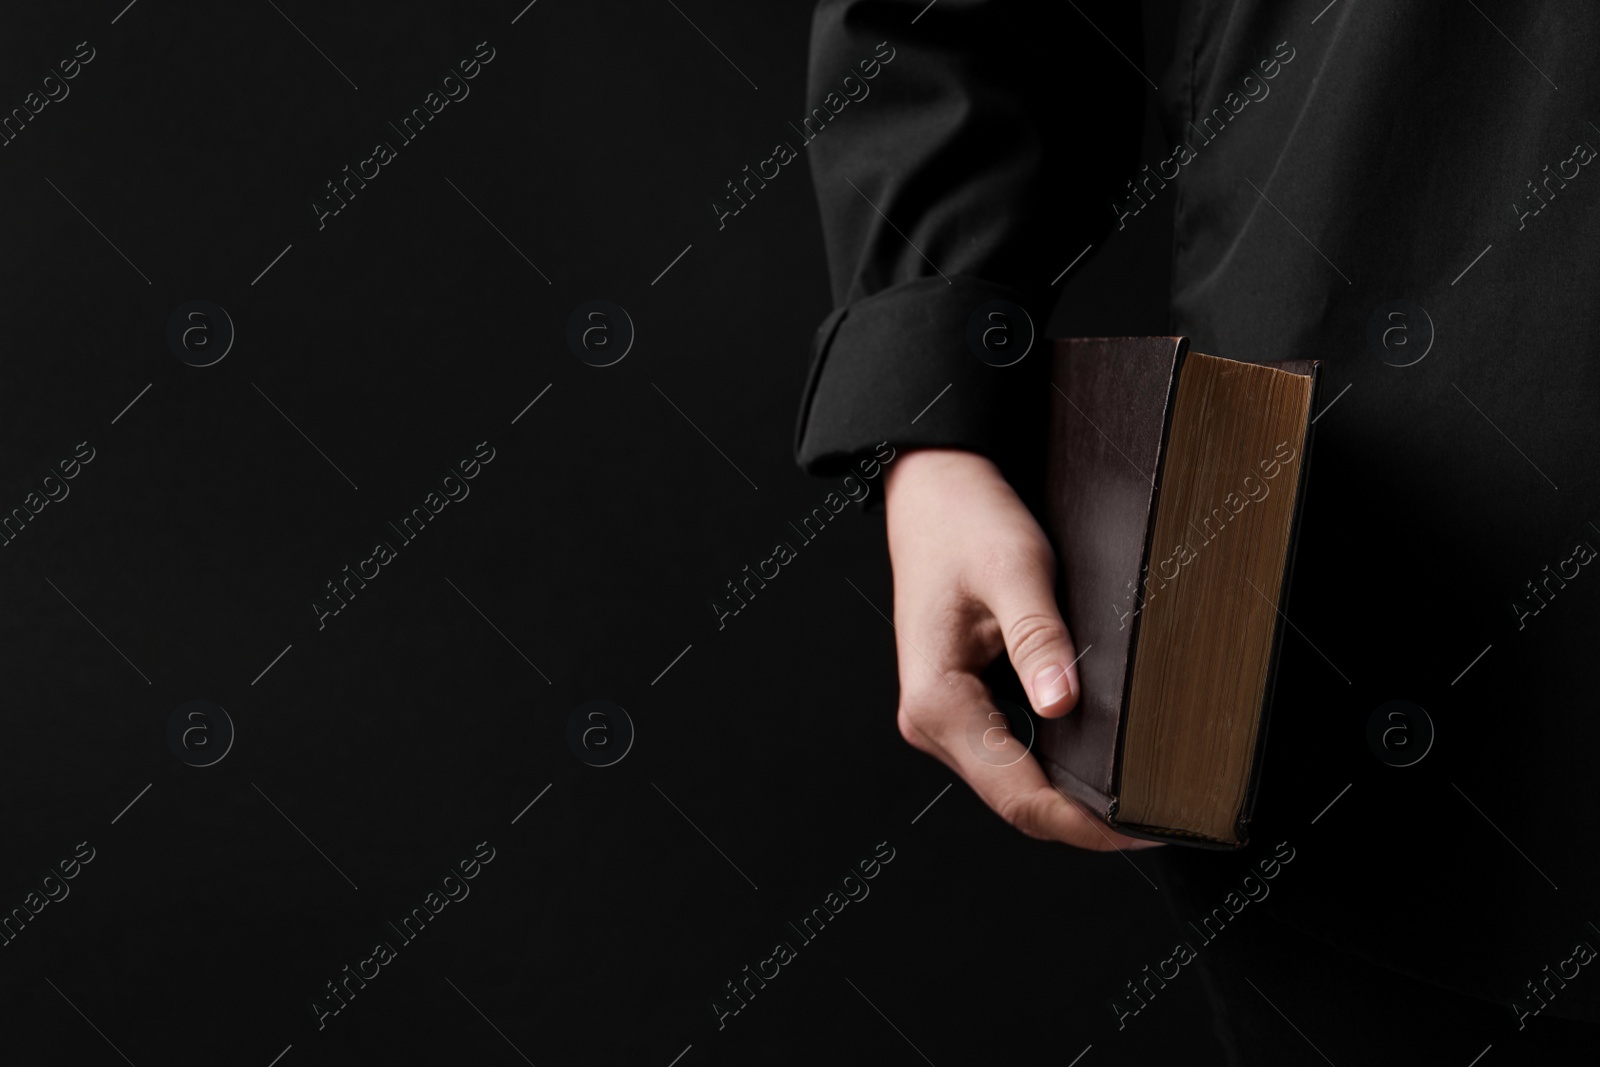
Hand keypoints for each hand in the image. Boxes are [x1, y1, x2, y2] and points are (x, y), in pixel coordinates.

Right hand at [883, 448, 1158, 850]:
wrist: (932, 489)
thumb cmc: (965, 523)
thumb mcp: (1013, 569)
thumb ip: (1038, 639)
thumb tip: (1063, 704)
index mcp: (938, 701)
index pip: (1017, 794)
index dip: (1083, 823)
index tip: (1141, 827)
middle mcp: (931, 721)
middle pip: (1014, 800)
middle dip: (1083, 819)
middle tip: (1156, 818)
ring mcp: (942, 716)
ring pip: (1011, 783)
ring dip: (1069, 796)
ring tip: (1136, 793)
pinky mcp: (959, 703)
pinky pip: (1009, 753)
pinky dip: (1053, 767)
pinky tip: (1097, 757)